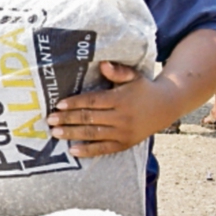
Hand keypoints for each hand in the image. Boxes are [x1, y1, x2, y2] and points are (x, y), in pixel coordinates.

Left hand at [46, 62, 170, 157]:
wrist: (166, 107)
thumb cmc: (143, 88)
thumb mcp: (133, 76)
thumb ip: (117, 71)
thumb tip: (102, 64)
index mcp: (121, 99)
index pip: (93, 102)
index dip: (75, 103)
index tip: (58, 104)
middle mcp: (121, 117)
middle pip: (90, 119)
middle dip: (68, 119)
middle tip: (50, 120)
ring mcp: (123, 133)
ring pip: (93, 134)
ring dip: (72, 134)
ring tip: (55, 133)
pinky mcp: (125, 144)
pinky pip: (104, 149)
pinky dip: (88, 151)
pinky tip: (73, 150)